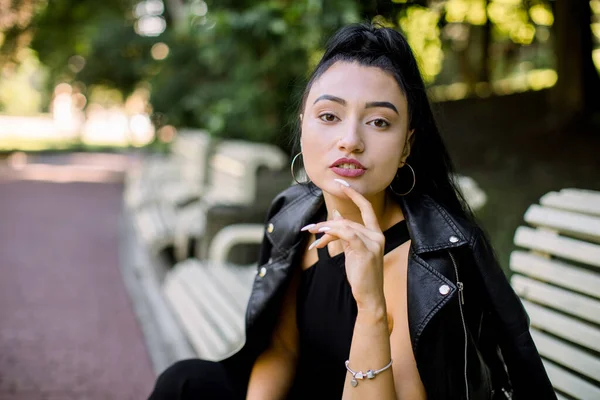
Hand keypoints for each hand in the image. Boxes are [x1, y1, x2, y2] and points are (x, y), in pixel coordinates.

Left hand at [302, 181, 385, 311]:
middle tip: (309, 228)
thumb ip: (346, 232)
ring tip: (311, 236)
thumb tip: (337, 215)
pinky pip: (345, 234)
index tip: (341, 183)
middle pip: (347, 221)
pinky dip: (331, 233)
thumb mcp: (353, 250)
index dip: (354, 194)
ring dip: (324, 230)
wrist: (369, 295)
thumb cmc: (361, 274)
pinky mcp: (365, 250)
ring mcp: (372, 242)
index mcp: (376, 234)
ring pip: (344, 227)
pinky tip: (319, 238)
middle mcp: (376, 235)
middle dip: (326, 224)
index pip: (366, 208)